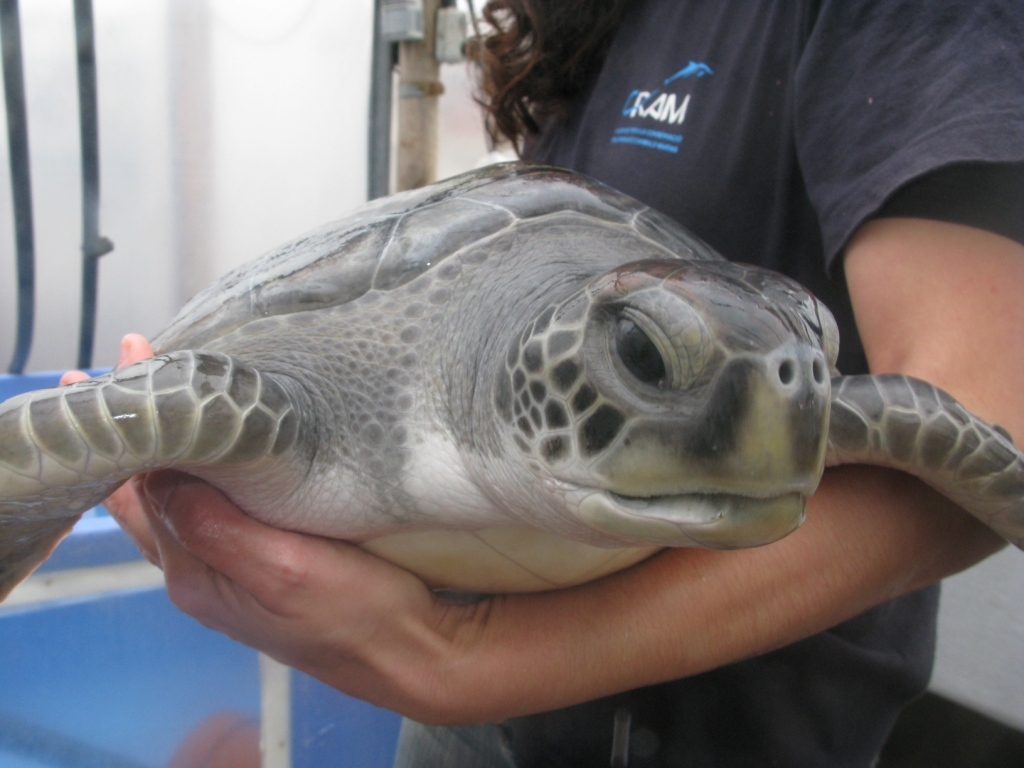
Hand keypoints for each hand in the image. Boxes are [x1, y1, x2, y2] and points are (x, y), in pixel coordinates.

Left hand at [66, 335, 474, 719]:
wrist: (410, 651)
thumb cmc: (356, 613)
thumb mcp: (286, 570)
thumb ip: (216, 529)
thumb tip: (156, 475)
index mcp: (196, 572)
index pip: (143, 484)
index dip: (134, 423)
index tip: (132, 356)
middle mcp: (200, 569)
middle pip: (147, 488)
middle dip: (132, 428)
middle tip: (116, 363)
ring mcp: (229, 565)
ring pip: (175, 494)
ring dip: (158, 444)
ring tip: (147, 394)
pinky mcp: (261, 557)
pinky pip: (208, 503)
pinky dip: (192, 465)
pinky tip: (198, 447)